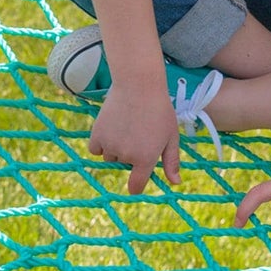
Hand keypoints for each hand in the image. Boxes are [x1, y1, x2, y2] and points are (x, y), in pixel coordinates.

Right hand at [87, 79, 181, 193]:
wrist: (138, 85)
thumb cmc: (160, 110)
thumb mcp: (171, 136)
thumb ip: (172, 161)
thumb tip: (175, 183)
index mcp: (146, 159)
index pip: (136, 186)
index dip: (136, 186)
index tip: (135, 185)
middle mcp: (127, 156)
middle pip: (124, 164)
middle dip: (130, 154)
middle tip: (138, 132)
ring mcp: (110, 146)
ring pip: (110, 156)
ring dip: (115, 148)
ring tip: (126, 126)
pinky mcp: (97, 135)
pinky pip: (96, 149)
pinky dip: (101, 142)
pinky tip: (111, 128)